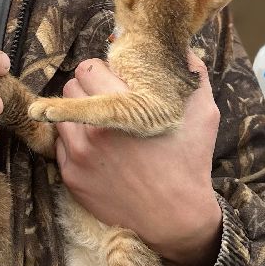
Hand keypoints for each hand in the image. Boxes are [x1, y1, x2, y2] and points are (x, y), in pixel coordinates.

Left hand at [54, 53, 222, 265]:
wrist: (175, 219)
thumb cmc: (189, 162)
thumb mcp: (203, 113)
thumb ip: (191, 73)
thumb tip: (178, 46)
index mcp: (124, 108)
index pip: (90, 67)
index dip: (106, 70)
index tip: (118, 81)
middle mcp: (95, 129)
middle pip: (70, 86)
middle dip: (89, 89)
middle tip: (109, 100)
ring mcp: (79, 155)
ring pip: (60, 114)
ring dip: (79, 113)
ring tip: (102, 124)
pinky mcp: (71, 176)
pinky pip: (60, 144)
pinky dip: (75, 141)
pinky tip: (99, 148)